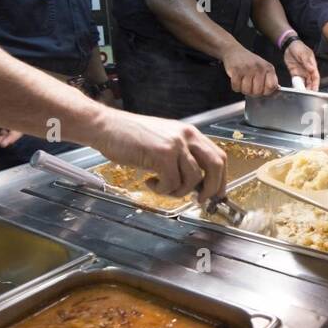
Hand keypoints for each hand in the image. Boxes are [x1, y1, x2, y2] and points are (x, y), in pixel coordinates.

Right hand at [93, 109, 227, 202]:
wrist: (106, 127)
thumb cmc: (130, 136)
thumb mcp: (163, 140)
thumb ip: (182, 156)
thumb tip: (196, 183)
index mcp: (190, 133)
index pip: (218, 156)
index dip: (221, 178)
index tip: (217, 193)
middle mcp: (187, 136)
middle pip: (216, 166)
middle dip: (212, 188)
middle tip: (200, 200)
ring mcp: (175, 144)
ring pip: (193, 179)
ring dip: (179, 191)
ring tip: (162, 187)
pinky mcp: (161, 154)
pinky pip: (171, 182)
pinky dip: (162, 189)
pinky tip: (149, 182)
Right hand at [223, 46, 278, 96]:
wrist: (234, 51)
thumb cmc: (250, 62)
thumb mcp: (264, 68)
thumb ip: (270, 80)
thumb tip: (277, 90)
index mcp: (269, 68)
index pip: (272, 86)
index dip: (266, 92)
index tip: (262, 89)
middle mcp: (259, 67)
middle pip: (258, 92)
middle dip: (252, 92)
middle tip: (249, 86)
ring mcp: (248, 68)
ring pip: (246, 90)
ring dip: (243, 89)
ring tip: (243, 82)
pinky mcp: (236, 70)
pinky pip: (236, 87)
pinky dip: (235, 86)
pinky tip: (237, 80)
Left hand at [283, 39, 320, 90]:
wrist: (289, 45)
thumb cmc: (299, 47)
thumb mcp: (303, 53)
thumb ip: (307, 61)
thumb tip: (312, 68)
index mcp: (312, 65)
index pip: (315, 77)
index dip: (316, 84)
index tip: (315, 90)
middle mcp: (307, 70)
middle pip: (310, 82)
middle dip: (310, 89)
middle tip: (308, 94)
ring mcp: (301, 72)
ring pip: (303, 82)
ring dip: (303, 88)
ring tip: (302, 93)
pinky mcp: (294, 73)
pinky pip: (296, 81)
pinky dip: (296, 85)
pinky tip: (295, 89)